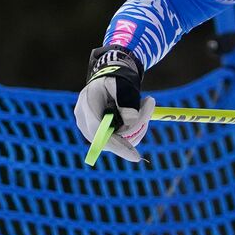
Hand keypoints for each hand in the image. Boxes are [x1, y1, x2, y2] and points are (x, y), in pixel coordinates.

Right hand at [74, 46, 154, 162]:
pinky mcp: (99, 132)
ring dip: (138, 127)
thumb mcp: (122, 85)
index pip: (100, 132)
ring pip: (118, 141)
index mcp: (88, 104)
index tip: (136, 157)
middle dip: (136, 129)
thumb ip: (126, 102)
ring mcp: (90, 128)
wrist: (108, 77)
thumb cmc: (116, 78)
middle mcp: (84, 120)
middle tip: (150, 106)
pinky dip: (134, 129)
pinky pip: (119, 139)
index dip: (118, 146)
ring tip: (146, 103)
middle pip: (111, 140)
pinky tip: (139, 111)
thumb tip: (132, 123)